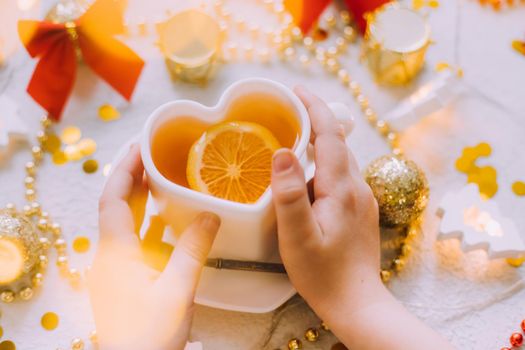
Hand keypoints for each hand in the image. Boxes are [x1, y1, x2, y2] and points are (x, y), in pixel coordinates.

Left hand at [89, 144, 219, 349]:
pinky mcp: (128, 279)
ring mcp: (117, 268)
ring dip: (141, 199)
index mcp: (115, 253)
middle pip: (116, 205)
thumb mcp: (177, 290)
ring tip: (161, 178)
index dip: (125, 169)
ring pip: (126, 223)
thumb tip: (210, 215)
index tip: (141, 146)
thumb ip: (193, 249)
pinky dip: (149, 223)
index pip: (112, 198)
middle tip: (153, 154)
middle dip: (133, 177)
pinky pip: (136, 241)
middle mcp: (110, 256)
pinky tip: (169, 220)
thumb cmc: (150, 336)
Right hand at [271, 86, 381, 315]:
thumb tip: (282, 152)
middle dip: (314, 121)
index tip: (295, 90)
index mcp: (341, 188)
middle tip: (286, 113)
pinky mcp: (359, 210)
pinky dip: (321, 167)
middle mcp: (356, 188)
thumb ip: (289, 193)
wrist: (355, 301)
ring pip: (338, 160)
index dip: (313, 107)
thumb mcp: (297, 235)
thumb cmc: (323, 273)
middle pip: (336, 143)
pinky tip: (305, 182)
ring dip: (317, 146)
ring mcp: (361, 199)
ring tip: (289, 146)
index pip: (330, 134)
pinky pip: (339, 177)